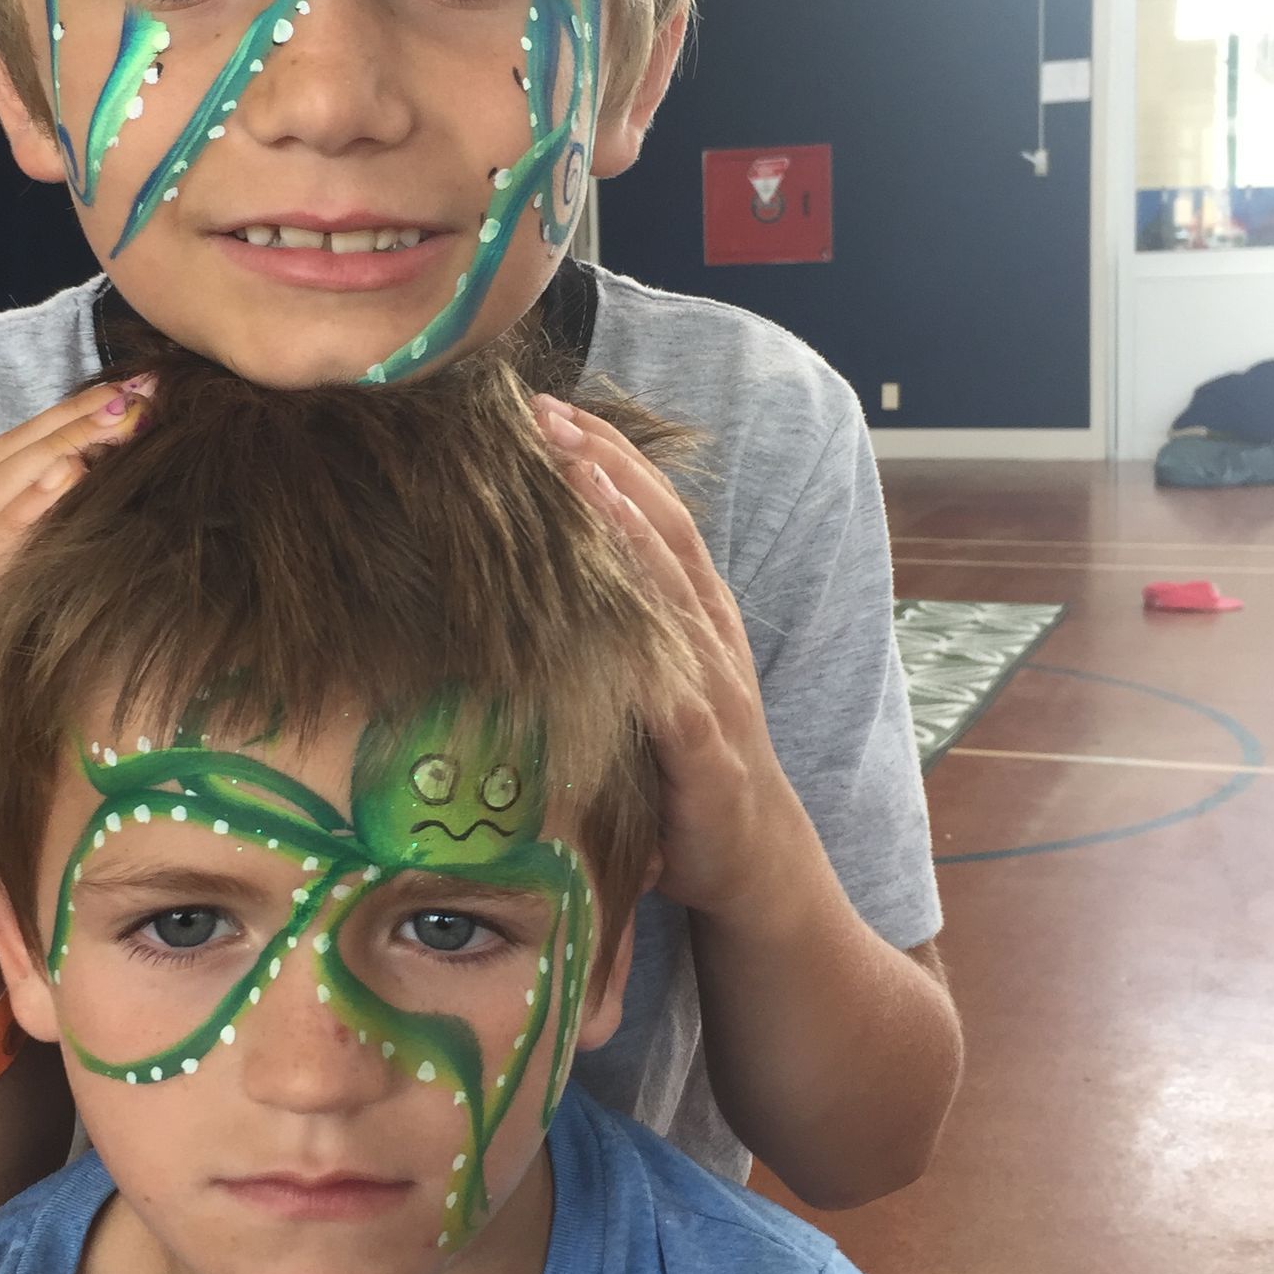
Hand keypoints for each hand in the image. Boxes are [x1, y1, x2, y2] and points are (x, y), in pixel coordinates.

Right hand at [0, 381, 149, 858]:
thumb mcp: (0, 621)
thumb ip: (25, 563)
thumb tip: (105, 501)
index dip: (63, 421)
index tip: (135, 391)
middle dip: (72, 422)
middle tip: (145, 389)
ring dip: (60, 451)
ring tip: (122, 417)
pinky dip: (24, 516)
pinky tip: (69, 481)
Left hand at [533, 394, 795, 923]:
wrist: (753, 862)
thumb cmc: (684, 774)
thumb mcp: (645, 690)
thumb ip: (605, 641)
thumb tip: (520, 595)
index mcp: (693, 617)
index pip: (654, 517)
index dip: (607, 459)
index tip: (551, 411)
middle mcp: (708, 635)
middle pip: (663, 527)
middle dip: (607, 464)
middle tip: (546, 412)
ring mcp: (711, 684)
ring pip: (671, 583)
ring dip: (625, 521)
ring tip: (577, 466)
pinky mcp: (703, 744)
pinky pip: (673, 678)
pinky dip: (647, 631)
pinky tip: (616, 596)